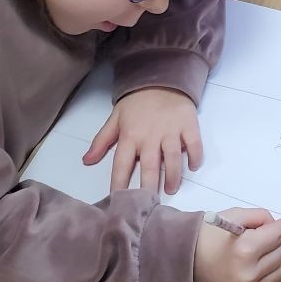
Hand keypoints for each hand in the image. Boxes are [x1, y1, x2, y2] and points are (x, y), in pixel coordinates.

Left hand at [82, 87, 202, 194]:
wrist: (160, 77)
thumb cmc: (136, 103)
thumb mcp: (115, 119)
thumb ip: (101, 141)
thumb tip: (86, 162)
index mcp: (129, 136)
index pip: (122, 165)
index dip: (119, 184)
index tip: (119, 202)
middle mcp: (150, 136)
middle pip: (149, 166)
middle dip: (149, 188)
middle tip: (150, 204)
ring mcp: (171, 130)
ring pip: (173, 158)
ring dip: (173, 177)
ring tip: (171, 190)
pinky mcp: (188, 124)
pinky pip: (194, 144)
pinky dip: (195, 156)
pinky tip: (192, 166)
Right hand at [194, 207, 280, 281]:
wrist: (183, 263)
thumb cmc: (205, 235)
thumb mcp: (231, 216)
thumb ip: (258, 217)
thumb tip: (275, 224)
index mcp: (245, 247)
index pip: (277, 233)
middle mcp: (250, 269)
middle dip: (275, 237)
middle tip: (259, 232)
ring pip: (280, 264)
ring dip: (274, 253)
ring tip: (256, 247)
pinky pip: (273, 278)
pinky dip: (270, 267)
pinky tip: (257, 260)